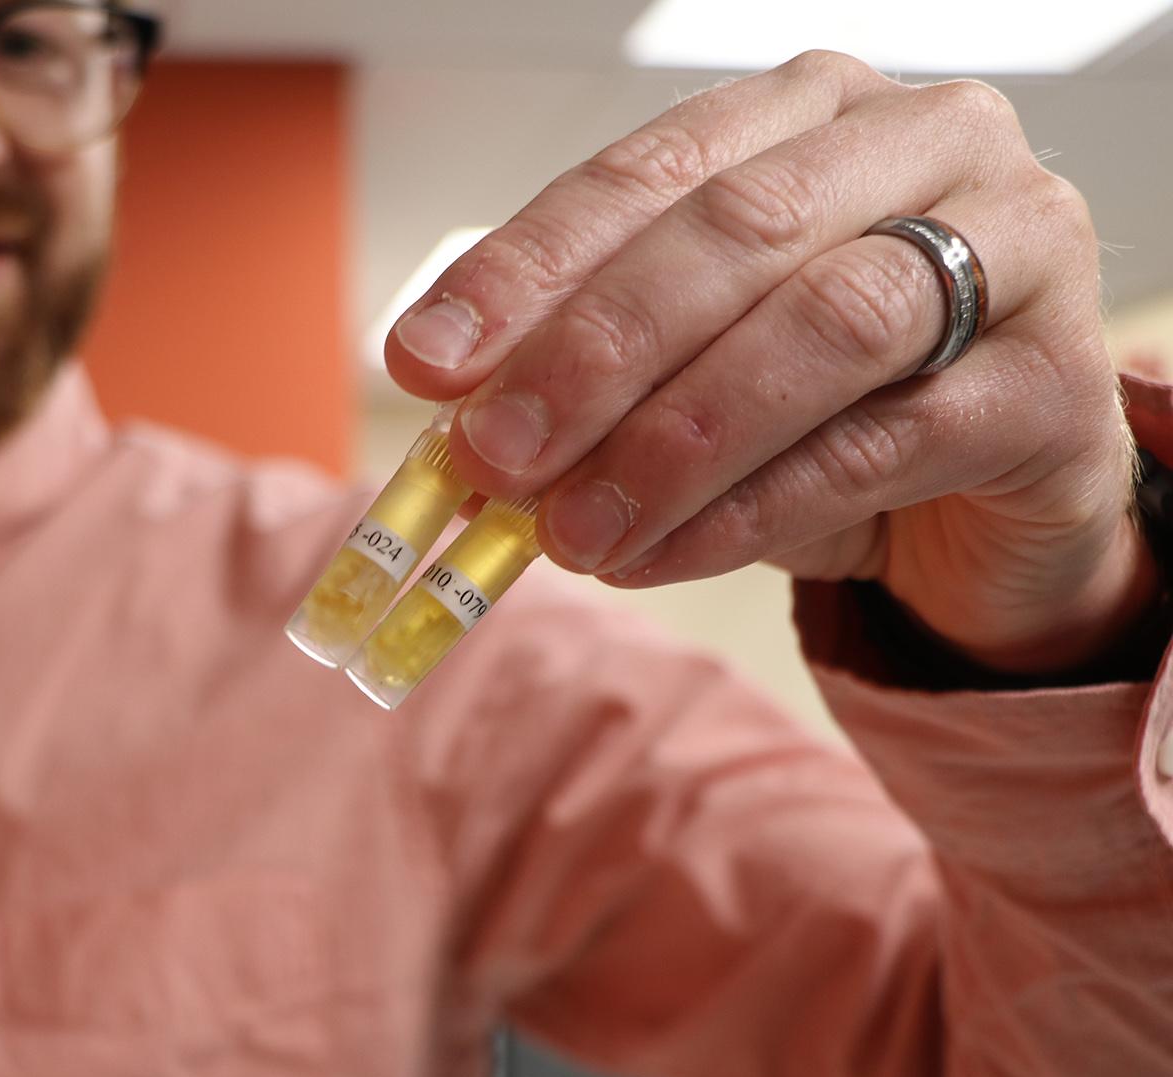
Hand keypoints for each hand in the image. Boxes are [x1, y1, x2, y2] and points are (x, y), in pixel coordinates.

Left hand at [387, 51, 1153, 676]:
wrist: (983, 497)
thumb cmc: (821, 405)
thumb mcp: (687, 369)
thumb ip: (585, 370)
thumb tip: (455, 422)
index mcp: (814, 113)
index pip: (650, 171)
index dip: (526, 268)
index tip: (424, 362)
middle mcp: (927, 148)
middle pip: (737, 233)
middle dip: (591, 353)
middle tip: (490, 458)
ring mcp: (1019, 253)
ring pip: (822, 330)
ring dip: (669, 442)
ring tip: (566, 534)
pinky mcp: (1056, 389)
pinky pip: (880, 447)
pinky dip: (748, 511)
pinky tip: (655, 558)